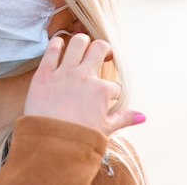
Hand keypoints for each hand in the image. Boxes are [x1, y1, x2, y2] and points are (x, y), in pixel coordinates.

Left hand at [24, 33, 144, 136]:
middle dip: (104, 49)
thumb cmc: (78, 140)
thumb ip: (124, 119)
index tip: (107, 99)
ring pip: (78, 42)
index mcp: (101, 91)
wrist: (51, 144)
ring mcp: (64, 73)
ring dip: (82, 41)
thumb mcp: (105, 130)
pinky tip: (59, 44)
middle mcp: (85, 76)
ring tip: (82, 46)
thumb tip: (142, 116)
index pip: (114, 85)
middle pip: (100, 48)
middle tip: (102, 55)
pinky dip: (57, 43)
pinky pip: (52, 50)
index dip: (113, 92)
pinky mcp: (44, 73)